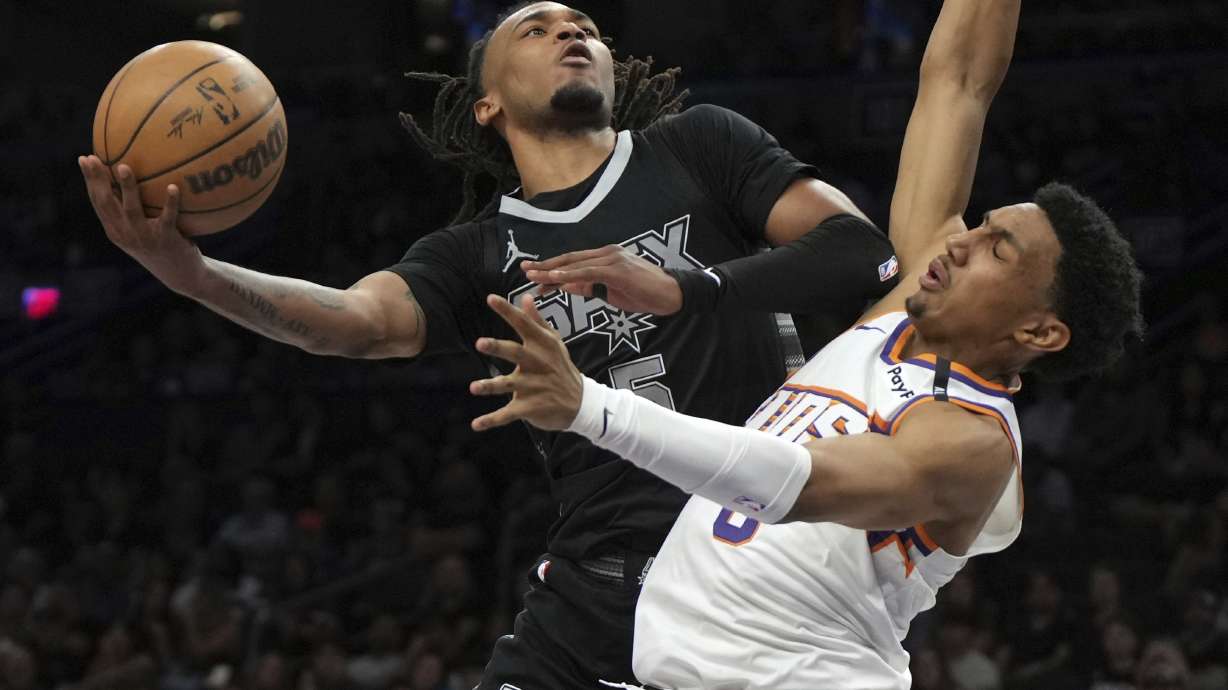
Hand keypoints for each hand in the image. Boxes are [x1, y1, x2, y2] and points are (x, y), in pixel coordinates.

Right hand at [78, 155, 203, 294]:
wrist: (181, 274)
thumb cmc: (162, 244)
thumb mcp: (142, 228)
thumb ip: (134, 207)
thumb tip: (132, 170)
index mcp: (116, 230)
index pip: (98, 202)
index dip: (90, 181)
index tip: (84, 158)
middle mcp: (125, 233)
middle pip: (107, 204)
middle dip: (97, 180)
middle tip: (93, 158)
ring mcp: (144, 237)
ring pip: (132, 210)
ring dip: (127, 188)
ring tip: (124, 167)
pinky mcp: (166, 240)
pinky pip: (167, 218)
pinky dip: (170, 203)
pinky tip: (173, 187)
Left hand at [469, 294, 583, 431]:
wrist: (581, 403)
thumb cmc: (561, 368)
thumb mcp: (554, 343)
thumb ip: (537, 321)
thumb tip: (525, 296)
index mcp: (541, 345)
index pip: (523, 324)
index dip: (507, 311)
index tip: (490, 298)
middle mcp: (537, 364)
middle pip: (516, 353)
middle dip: (498, 348)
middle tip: (479, 343)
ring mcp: (534, 387)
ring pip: (509, 385)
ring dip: (491, 386)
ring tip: (474, 387)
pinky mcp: (530, 407)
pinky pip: (508, 414)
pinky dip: (492, 420)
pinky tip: (476, 424)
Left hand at [522, 245, 682, 314]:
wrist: (672, 295)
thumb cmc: (644, 294)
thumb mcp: (611, 292)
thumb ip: (589, 287)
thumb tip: (566, 286)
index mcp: (605, 258)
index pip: (572, 262)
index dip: (552, 268)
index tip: (534, 275)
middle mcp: (606, 254)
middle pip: (569, 259)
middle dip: (546, 266)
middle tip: (525, 271)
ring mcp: (613, 259)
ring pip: (576, 264)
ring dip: (553, 271)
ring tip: (534, 276)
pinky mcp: (618, 270)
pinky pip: (590, 272)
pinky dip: (572, 274)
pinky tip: (557, 279)